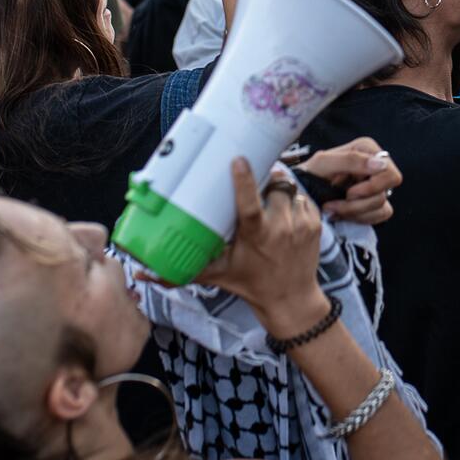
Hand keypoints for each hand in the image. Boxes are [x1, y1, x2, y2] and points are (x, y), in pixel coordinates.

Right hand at [197, 158, 328, 333]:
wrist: (292, 300)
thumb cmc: (251, 285)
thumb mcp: (216, 274)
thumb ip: (180, 272)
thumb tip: (144, 275)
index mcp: (256, 236)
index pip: (250, 204)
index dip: (244, 180)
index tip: (238, 159)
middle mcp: (281, 228)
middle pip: (272, 186)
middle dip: (263, 180)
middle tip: (253, 182)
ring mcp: (301, 224)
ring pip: (289, 189)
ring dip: (278, 190)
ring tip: (267, 199)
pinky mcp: (316, 223)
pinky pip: (302, 197)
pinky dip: (292, 200)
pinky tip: (282, 211)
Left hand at [297, 138, 401, 224]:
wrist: (300, 194)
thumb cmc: (309, 174)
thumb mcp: (323, 163)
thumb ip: (350, 160)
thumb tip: (381, 164)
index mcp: (366, 149)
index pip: (388, 170)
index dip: (372, 186)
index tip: (349, 192)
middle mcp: (375, 165)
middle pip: (388, 189)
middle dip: (362, 201)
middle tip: (342, 200)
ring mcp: (376, 186)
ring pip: (383, 205)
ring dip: (356, 211)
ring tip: (333, 208)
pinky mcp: (374, 203)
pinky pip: (381, 215)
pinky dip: (361, 218)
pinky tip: (343, 214)